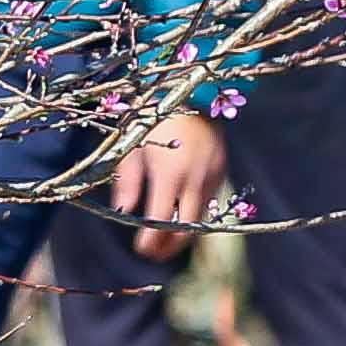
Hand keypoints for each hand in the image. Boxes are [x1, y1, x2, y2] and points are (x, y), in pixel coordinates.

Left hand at [112, 108, 226, 263]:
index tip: (140, 249)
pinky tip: (181, 216)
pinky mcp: (222, 170)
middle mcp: (195, 179)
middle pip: (187, 228)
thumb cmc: (152, 116)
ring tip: (165, 241)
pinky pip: (209, 201)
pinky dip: (196, 214)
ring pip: (201, 218)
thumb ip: (128, 182)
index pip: (162, 221)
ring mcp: (212, 175)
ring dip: (184, 232)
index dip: (151, 241)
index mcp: (169, 174)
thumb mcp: (132, 147)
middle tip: (153, 254)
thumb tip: (124, 212)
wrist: (191, 91)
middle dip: (170, 246)